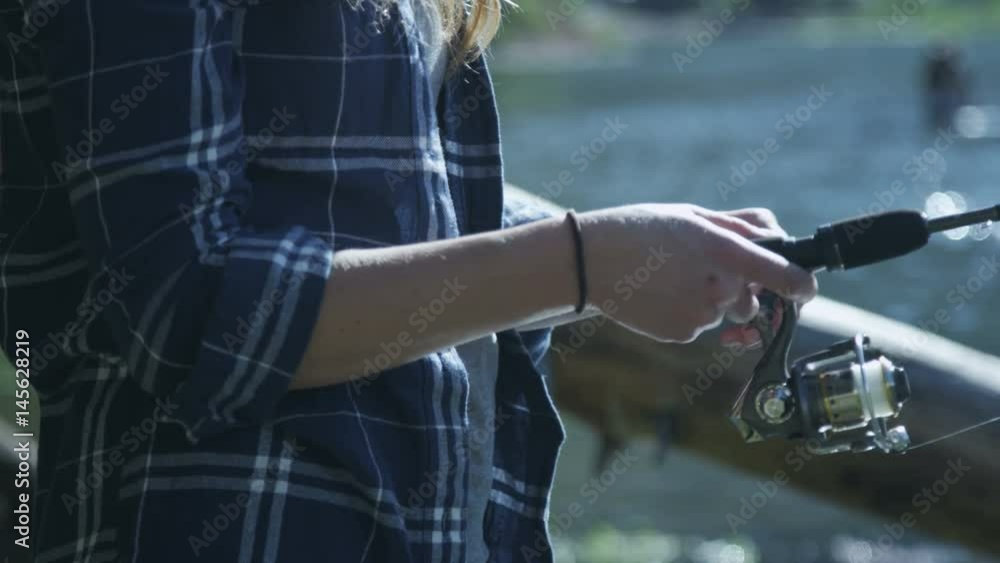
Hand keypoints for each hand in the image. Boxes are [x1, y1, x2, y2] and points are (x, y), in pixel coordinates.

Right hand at [577, 204, 816, 342]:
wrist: (588, 263)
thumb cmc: (639, 230)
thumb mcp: (691, 216)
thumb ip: (739, 226)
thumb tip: (776, 238)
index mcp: (722, 249)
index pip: (781, 274)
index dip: (801, 285)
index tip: (805, 290)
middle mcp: (716, 286)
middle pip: (749, 299)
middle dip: (737, 290)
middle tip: (698, 270)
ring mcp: (699, 314)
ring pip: (722, 313)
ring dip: (709, 300)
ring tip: (668, 278)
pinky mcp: (681, 334)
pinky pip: (699, 326)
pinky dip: (685, 313)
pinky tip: (658, 295)